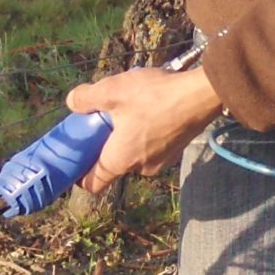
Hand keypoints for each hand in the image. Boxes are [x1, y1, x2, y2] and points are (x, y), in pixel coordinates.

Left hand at [64, 65, 224, 192]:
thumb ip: (86, 98)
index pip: (93, 183)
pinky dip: (145, 134)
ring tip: (129, 109)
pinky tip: (149, 109)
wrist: (202, 95)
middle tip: (102, 120)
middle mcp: (140, 168)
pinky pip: (151, 147)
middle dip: (104, 145)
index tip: (75, 157)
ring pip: (133, 153)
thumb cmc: (155, 96)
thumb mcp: (112, 91)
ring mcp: (161, 161)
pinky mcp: (175, 151)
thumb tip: (72, 102)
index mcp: (120, 160)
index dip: (79, 174)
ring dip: (127, 137)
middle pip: (113, 164)